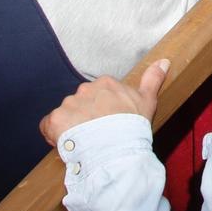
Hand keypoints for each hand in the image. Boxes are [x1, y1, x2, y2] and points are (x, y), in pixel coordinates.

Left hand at [40, 58, 169, 146]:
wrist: (116, 149)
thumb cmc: (133, 126)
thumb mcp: (147, 100)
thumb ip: (152, 79)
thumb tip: (163, 61)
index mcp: (106, 83)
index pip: (96, 94)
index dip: (98, 111)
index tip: (104, 124)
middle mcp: (85, 89)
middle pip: (79, 103)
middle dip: (83, 117)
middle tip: (93, 135)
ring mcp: (69, 104)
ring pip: (65, 114)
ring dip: (69, 127)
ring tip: (81, 143)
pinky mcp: (56, 119)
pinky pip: (48, 126)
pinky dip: (52, 134)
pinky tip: (64, 144)